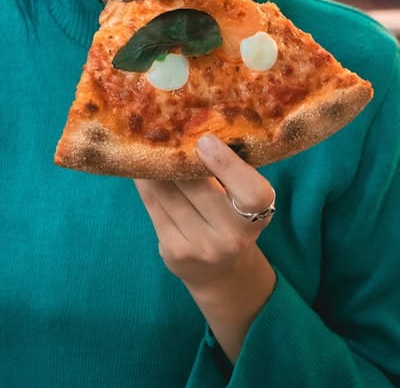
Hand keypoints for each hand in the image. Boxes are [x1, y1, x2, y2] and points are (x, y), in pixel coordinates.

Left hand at [135, 135, 276, 360]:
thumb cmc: (233, 220)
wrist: (221, 273)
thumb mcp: (242, 199)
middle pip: (197, 187)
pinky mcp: (173, 251)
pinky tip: (141, 167)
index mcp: (258, 216)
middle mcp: (232, 237)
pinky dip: (146, 183)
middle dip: (179, 156)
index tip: (206, 140)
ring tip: (147, 141)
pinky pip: (154, 206)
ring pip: (169, 194)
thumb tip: (195, 127)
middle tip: (164, 128)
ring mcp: (200, 247)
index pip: (250, 192)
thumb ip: (229, 171)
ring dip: (155, 166)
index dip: (227, 164)